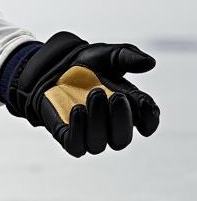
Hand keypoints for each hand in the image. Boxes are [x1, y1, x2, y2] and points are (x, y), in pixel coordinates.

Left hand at [7, 32, 159, 156]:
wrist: (51, 65)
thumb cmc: (84, 63)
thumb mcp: (106, 55)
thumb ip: (127, 57)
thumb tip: (150, 62)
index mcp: (127, 109)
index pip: (146, 122)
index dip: (149, 119)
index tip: (145, 105)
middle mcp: (109, 125)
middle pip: (122, 138)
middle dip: (122, 119)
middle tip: (117, 96)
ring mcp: (87, 133)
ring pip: (100, 143)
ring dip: (100, 121)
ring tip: (95, 94)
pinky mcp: (67, 136)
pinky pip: (76, 146)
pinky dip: (79, 130)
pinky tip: (78, 109)